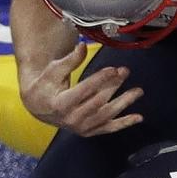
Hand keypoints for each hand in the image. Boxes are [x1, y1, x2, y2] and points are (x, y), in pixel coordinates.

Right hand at [19, 45, 143, 135]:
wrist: (38, 107)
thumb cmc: (46, 85)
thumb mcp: (54, 70)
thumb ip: (70, 60)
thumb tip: (83, 46)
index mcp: (61, 104)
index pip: (85, 90)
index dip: (100, 79)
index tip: (113, 69)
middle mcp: (72, 119)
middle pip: (98, 101)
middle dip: (113, 85)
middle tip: (125, 71)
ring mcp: (81, 127)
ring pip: (107, 114)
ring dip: (124, 102)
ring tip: (138, 91)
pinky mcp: (88, 131)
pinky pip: (108, 128)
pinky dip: (124, 123)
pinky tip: (138, 117)